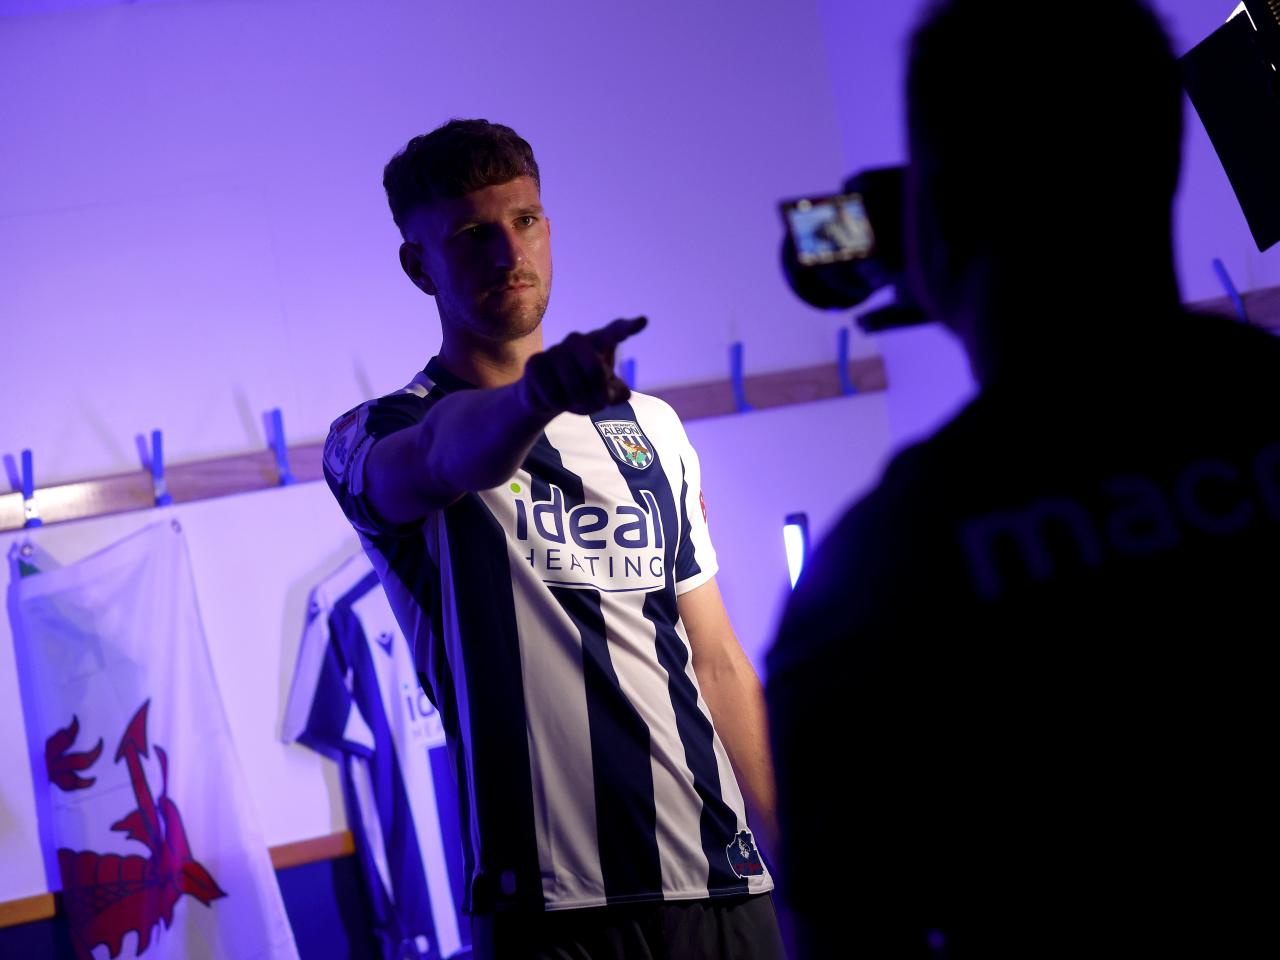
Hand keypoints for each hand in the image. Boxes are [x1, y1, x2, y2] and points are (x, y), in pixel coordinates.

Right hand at [519, 317, 647, 415]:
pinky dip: (557, 405)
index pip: (615, 332)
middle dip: (598, 395)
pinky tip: (552, 399)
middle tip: (598, 405)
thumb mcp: (604, 394)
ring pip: (574, 387)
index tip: (643, 321)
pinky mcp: (535, 363)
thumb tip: (624, 394)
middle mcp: (577, 341)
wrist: (548, 397)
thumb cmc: (583, 390)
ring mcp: (555, 350)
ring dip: (578, 405)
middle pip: (595, 369)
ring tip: (573, 402)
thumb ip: (617, 392)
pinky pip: (553, 394)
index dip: (628, 328)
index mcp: (598, 343)